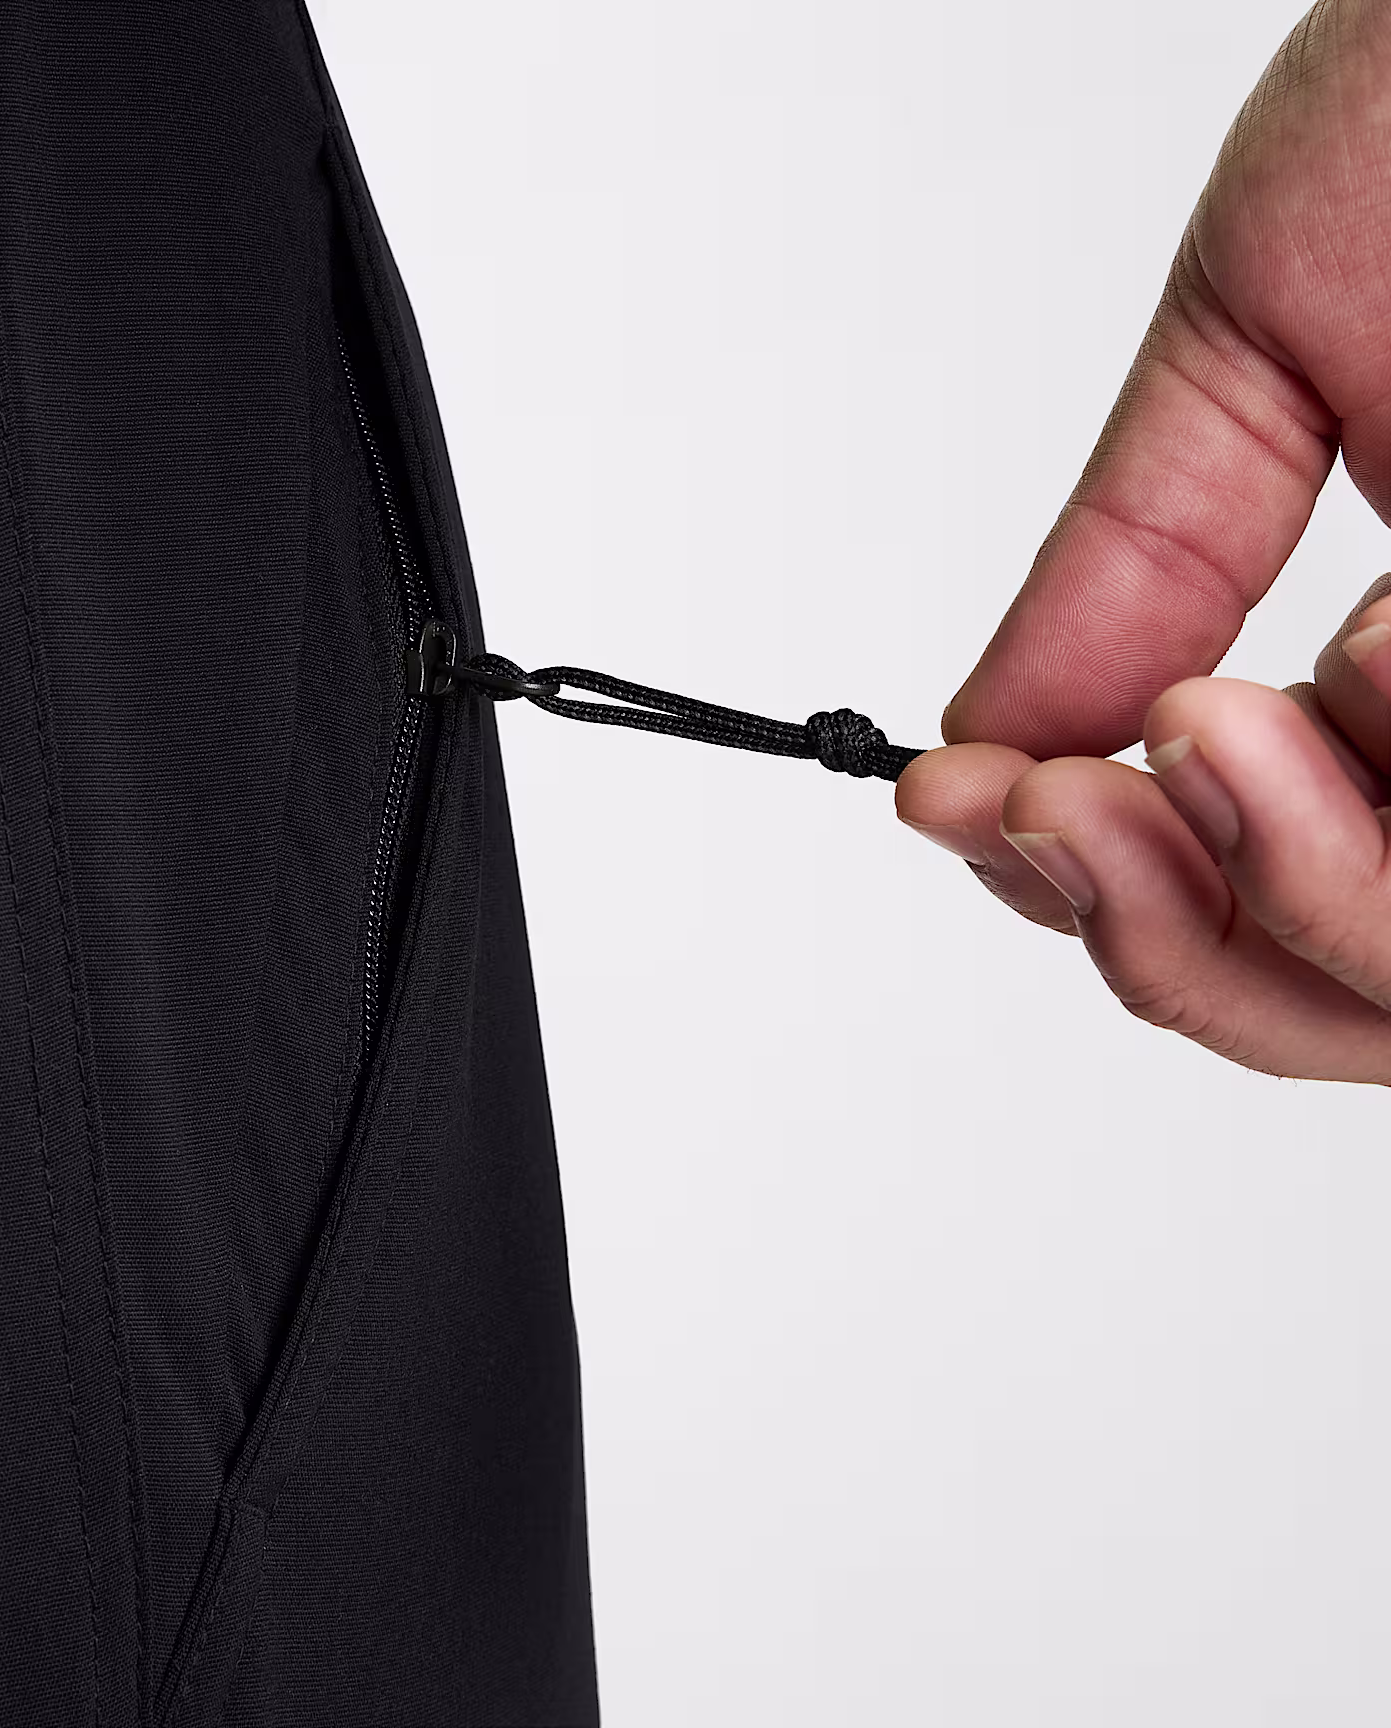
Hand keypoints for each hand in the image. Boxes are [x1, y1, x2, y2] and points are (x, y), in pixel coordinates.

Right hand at [895, 0, 1390, 1083]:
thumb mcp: (1263, 338)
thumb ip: (1126, 562)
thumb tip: (982, 738)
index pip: (1233, 891)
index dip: (1081, 892)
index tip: (956, 803)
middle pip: (1336, 1006)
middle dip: (1169, 932)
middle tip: (1065, 795)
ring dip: (1287, 878)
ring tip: (1211, 704)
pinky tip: (1378, 641)